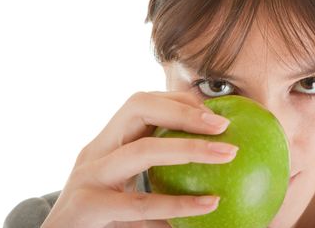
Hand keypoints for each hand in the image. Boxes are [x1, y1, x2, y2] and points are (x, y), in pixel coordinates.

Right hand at [41, 91, 237, 227]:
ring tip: (228, 155)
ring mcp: (88, 176)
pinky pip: (139, 205)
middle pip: (138, 107)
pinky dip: (176, 206)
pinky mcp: (86, 207)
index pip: (143, 102)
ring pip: (142, 151)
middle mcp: (95, 151)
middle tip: (224, 127)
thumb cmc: (100, 212)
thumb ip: (158, 172)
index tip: (216, 115)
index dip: (181, 102)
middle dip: (184, 112)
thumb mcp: (124, 185)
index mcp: (107, 141)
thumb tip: (214, 169)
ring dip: (189, 149)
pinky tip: (208, 207)